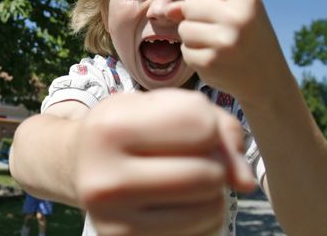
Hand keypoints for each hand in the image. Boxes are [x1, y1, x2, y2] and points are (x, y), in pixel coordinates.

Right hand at [75, 89, 253, 235]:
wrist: (79, 163)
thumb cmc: (128, 127)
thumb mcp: (159, 104)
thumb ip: (215, 123)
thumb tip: (247, 182)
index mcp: (109, 129)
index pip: (201, 126)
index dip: (207, 124)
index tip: (186, 126)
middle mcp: (105, 180)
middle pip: (210, 174)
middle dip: (212, 161)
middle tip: (188, 156)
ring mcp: (114, 222)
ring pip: (211, 208)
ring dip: (211, 191)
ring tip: (181, 178)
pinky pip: (202, 234)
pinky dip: (202, 216)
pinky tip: (177, 202)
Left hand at [165, 0, 286, 101]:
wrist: (266, 78)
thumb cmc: (246, 38)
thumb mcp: (233, 12)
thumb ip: (200, 3)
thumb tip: (167, 10)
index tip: (218, 10)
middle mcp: (237, 17)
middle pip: (189, 5)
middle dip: (194, 18)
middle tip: (215, 30)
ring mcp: (223, 41)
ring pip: (184, 29)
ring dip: (193, 38)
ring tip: (216, 45)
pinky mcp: (210, 62)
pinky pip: (185, 51)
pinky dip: (194, 55)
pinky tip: (214, 59)